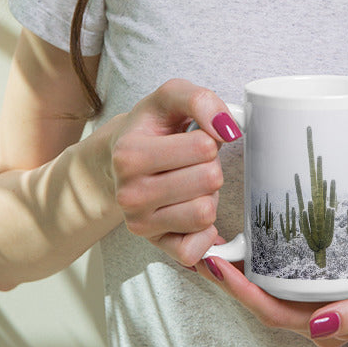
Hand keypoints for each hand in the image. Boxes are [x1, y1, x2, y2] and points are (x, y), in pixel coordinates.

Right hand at [103, 79, 242, 267]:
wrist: (119, 157)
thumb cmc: (151, 126)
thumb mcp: (171, 96)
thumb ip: (201, 100)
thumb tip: (228, 128)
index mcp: (130, 154)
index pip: (204, 146)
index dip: (209, 137)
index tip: (192, 136)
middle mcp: (129, 194)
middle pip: (210, 180)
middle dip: (210, 165)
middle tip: (191, 161)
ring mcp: (139, 223)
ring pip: (206, 213)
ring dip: (208, 195)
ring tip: (189, 182)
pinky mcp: (154, 245)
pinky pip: (194, 250)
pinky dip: (204, 231)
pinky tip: (192, 210)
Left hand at [193, 247, 347, 346]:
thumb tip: (316, 327)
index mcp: (329, 326)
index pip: (270, 311)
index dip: (239, 291)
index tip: (216, 262)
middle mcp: (318, 319)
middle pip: (263, 301)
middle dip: (230, 278)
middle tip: (204, 244)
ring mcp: (322, 303)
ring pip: (272, 290)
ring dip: (244, 269)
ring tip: (221, 239)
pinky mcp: (327, 285)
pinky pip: (288, 278)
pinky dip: (266, 261)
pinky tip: (258, 238)